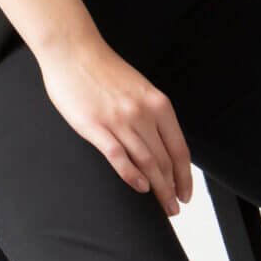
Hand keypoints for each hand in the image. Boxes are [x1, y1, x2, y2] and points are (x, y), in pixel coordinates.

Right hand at [37, 33, 193, 213]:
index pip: (179, 149)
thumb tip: (161, 145)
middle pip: (165, 161)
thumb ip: (152, 115)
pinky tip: (140, 188)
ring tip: (163, 207)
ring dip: (157, 189)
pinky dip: (131, 176)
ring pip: (147, 163)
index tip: (186, 193)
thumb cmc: (104, 70)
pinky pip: (118, 157)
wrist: (74, 51)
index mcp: (158, 104)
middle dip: (173, 189)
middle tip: (175, 208)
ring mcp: (119, 121)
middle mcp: (143, 114)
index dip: (185, 176)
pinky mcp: (96, 127)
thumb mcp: (140, 89)